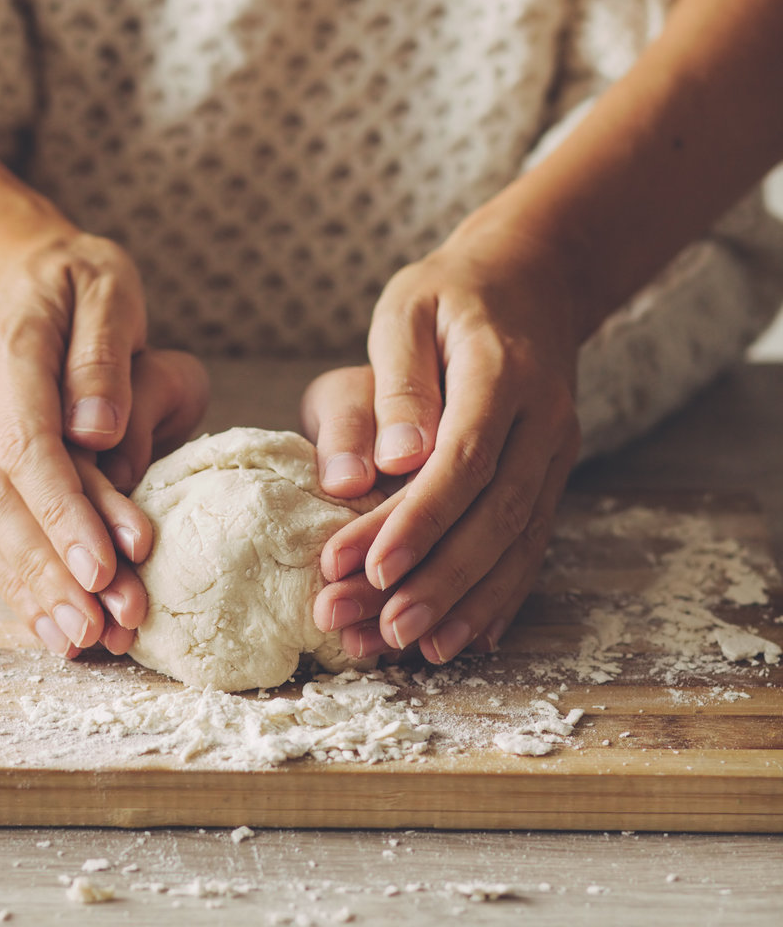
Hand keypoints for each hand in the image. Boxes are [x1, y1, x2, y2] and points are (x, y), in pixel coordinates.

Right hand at [0, 210, 207, 658]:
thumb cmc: (66, 279)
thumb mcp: (103, 284)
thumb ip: (104, 352)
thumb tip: (99, 430)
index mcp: (8, 353)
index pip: (28, 446)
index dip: (65, 512)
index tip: (106, 565)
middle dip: (50, 571)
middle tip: (104, 624)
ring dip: (30, 590)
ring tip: (82, 641)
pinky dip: (13, 585)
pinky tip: (50, 627)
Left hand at [302, 221, 580, 663]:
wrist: (532, 278)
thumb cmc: (450, 295)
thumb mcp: (408, 309)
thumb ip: (398, 381)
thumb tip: (388, 461)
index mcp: (503, 373)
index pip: (463, 461)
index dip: (418, 521)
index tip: (370, 568)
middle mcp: (543, 421)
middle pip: (495, 516)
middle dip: (438, 580)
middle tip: (380, 628)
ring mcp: (556, 453)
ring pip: (519, 542)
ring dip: (468, 602)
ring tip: (415, 648)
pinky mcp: (552, 476)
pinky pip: (532, 545)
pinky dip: (501, 596)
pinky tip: (468, 637)